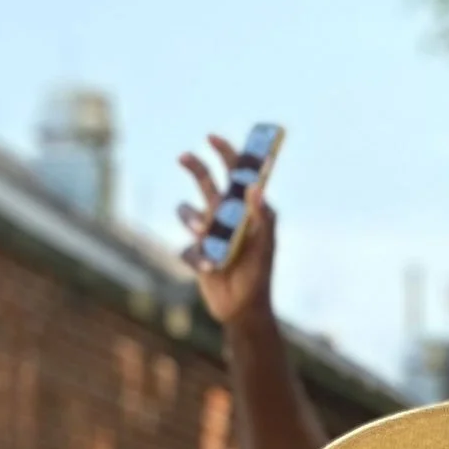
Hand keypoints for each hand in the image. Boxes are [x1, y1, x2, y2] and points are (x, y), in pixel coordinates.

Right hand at [177, 134, 277, 328]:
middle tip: (183, 157)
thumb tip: (256, 186)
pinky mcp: (195, 254)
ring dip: (192, 219)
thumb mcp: (265, 245)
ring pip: (187, 212)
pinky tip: (210, 267)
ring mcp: (208, 234)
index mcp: (244, 210)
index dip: (225, 153)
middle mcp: (224, 217)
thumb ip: (262, 215)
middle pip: (204, 182)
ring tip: (205, 233)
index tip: (212, 138)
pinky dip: (197, 256)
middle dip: (194, 167)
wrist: (243, 310)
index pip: (235, 174)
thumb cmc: (259, 276)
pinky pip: (186, 247)